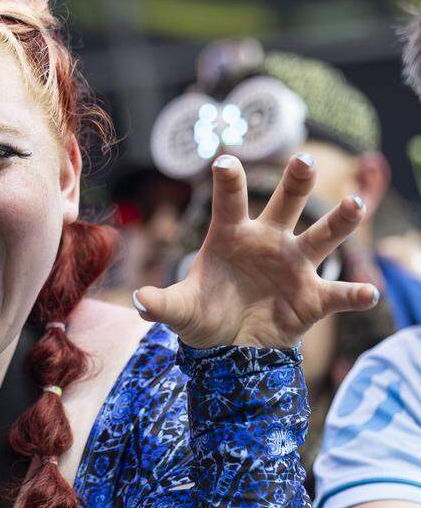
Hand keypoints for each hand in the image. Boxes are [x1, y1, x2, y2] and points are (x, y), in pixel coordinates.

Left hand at [133, 153, 377, 347]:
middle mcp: (268, 241)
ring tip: (355, 205)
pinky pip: (339, 293)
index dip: (228, 182)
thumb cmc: (204, 315)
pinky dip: (355, 294)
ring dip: (341, 221)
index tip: (224, 162)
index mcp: (230, 235)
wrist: (230, 347)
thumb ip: (161, 304)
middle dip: (296, 181)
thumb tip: (140, 302)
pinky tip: (367, 294)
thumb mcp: (179, 310)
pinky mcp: (314, 297)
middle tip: (304, 159)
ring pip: (323, 236)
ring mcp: (294, 266)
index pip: (229, 202)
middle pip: (286, 203)